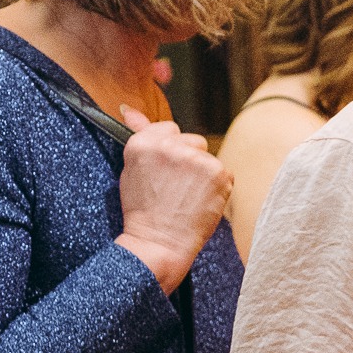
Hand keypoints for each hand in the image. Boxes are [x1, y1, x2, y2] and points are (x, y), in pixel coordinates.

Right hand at [113, 105, 229, 291]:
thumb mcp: (131, 169)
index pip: (169, 128)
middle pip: (192, 140)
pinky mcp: (218, 172)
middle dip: (188, 160)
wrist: (159, 243)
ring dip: (203, 173)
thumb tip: (128, 109)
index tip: (165, 170)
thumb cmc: (144, 211)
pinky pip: (224, 172)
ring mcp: (195, 158)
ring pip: (208, 157)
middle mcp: (169, 145)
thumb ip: (139, 136)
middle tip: (175, 187)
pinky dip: (217, 187)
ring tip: (187, 196)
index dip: (170, 150)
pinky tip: (201, 201)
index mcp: (143, 142)